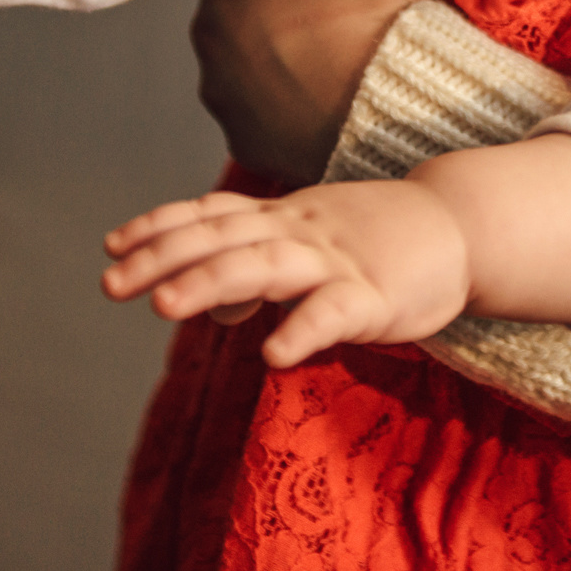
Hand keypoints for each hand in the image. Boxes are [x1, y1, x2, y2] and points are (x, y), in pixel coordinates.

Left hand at [102, 181, 471, 368]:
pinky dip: (300, 330)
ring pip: (264, 266)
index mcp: (281, 219)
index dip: (159, 228)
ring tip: (165, 308)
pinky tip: (270, 355)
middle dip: (161, 259)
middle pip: (220, 239)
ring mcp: (335, 261)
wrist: (459, 224)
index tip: (111, 245)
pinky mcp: (374, 297)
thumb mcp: (311, 245)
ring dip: (211, 283)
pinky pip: (332, 312)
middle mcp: (298, 232)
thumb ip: (259, 268)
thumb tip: (213, 309)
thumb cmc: (379, 239)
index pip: (209, 215)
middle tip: (110, 284)